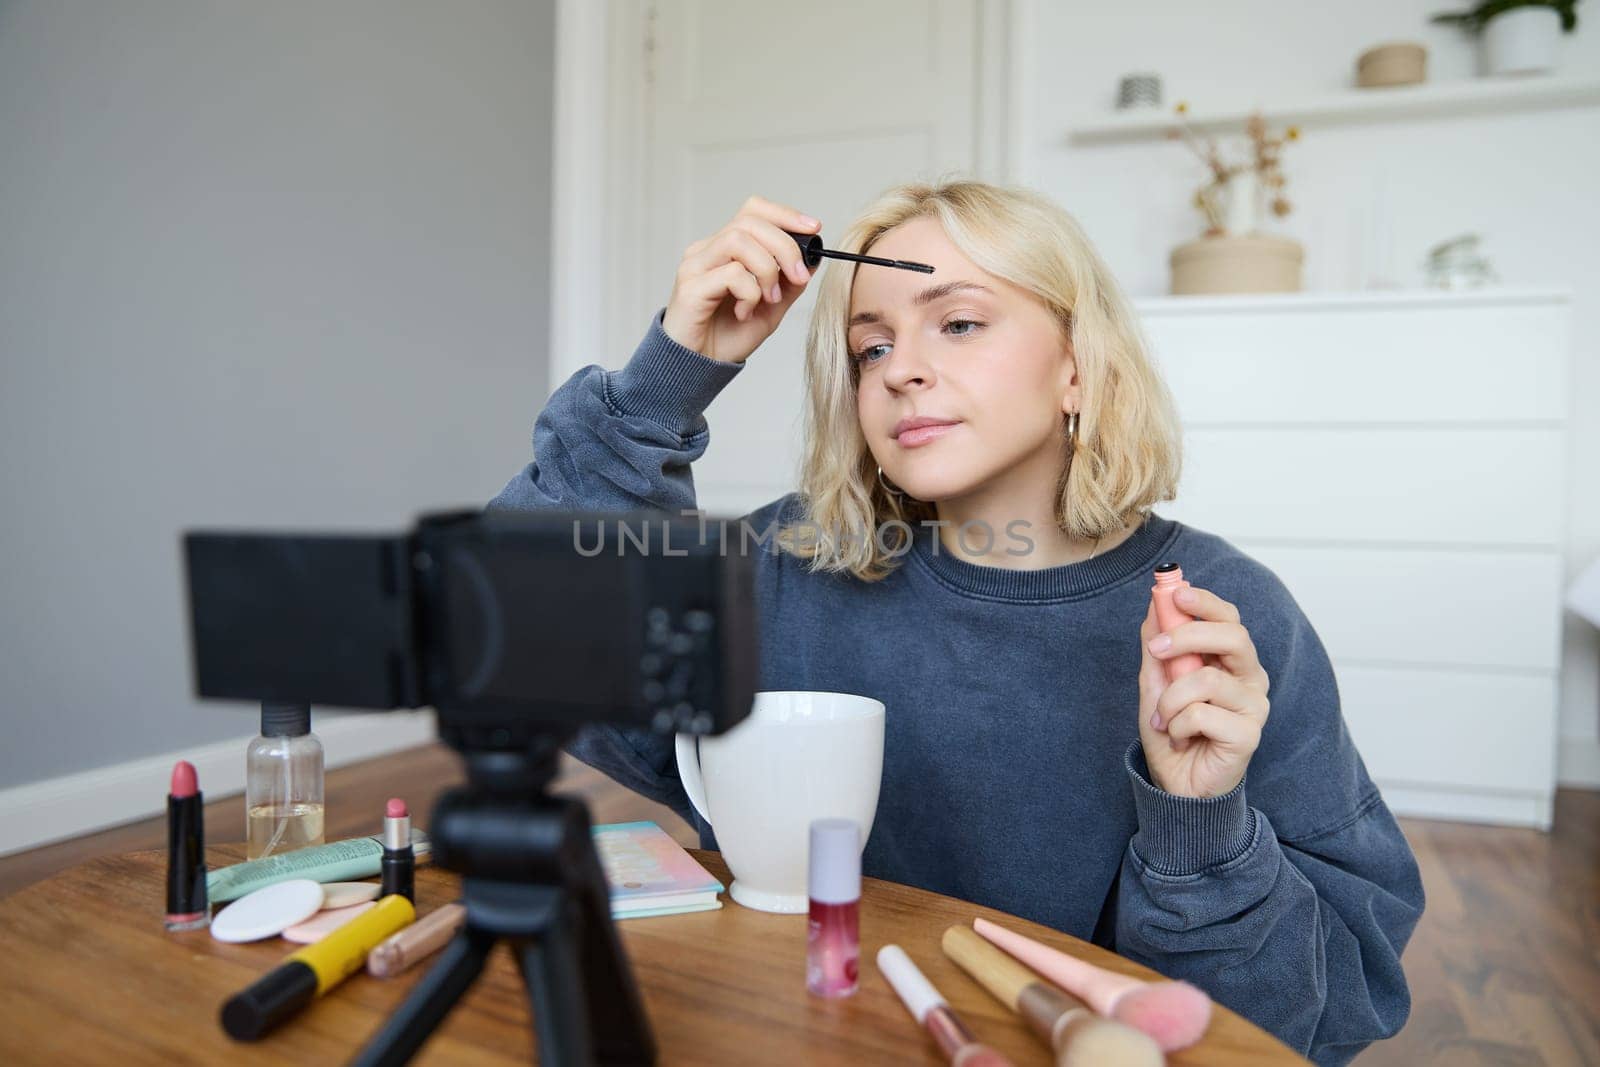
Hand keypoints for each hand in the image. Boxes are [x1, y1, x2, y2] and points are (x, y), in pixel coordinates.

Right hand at [661, 195, 820, 363]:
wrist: (699, 367)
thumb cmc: (727, 337)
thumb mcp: (770, 308)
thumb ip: (788, 284)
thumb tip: (812, 259)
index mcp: (724, 249)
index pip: (753, 211)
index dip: (785, 215)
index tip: (814, 228)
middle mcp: (707, 250)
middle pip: (750, 222)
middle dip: (784, 247)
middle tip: (799, 277)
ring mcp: (696, 265)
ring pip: (739, 240)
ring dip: (767, 269)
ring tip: (769, 299)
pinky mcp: (690, 286)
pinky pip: (731, 273)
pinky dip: (749, 292)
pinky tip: (745, 312)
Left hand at [1137, 585, 1270, 797]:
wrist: (1177, 783)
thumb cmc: (1172, 731)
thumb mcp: (1155, 682)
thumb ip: (1158, 646)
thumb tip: (1155, 605)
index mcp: (1231, 660)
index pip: (1229, 618)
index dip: (1205, 602)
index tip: (1176, 593)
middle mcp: (1250, 678)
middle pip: (1234, 636)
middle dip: (1188, 636)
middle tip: (1156, 649)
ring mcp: (1254, 706)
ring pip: (1207, 679)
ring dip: (1171, 699)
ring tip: (1163, 718)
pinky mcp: (1249, 735)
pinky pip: (1201, 714)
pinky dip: (1176, 725)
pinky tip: (1179, 738)